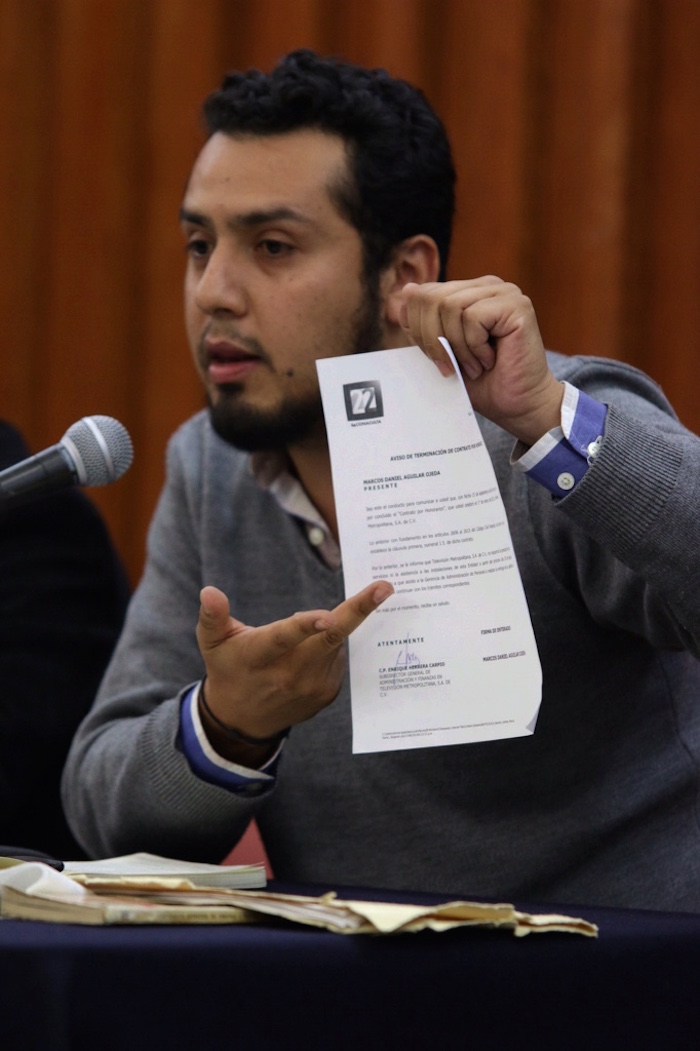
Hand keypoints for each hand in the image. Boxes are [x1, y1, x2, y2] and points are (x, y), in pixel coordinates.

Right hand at [195, 580, 393, 762]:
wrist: (244, 720)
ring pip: (336, 643)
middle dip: (358, 611)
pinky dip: (331, 645)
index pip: (284, 639)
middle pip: (329, 640)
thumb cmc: (229, 668)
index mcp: (259, 656)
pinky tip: (311, 650)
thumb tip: (209, 591)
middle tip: (384, 587)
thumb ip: (212, 616)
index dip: (305, 627)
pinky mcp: (327, 692)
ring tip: (314, 626)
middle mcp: (289, 674)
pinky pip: (337, 657)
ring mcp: (312, 686)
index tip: (328, 615)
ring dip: (334, 626)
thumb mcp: (212, 642)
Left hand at [398, 277, 563, 445]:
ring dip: (457, 346)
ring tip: (474, 365)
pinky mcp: (516, 305)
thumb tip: (408, 289)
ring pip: (450, 306)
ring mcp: (503, 292)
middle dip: (433, 339)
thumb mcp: (440, 351)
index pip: (423, 293)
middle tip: (452, 367)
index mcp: (467, 292)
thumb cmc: (481, 382)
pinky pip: (473, 317)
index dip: (418, 329)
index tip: (438, 360)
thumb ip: (423, 324)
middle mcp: (486, 286)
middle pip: (432, 298)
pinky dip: (474, 346)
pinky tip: (489, 359)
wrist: (516, 405)